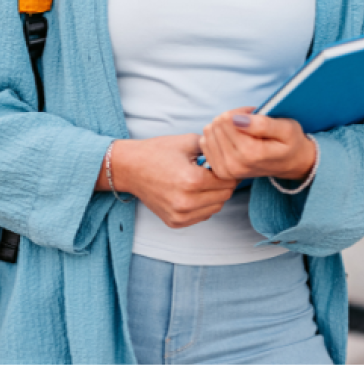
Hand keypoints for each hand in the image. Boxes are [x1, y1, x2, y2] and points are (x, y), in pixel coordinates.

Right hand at [104, 134, 236, 228]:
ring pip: (216, 207)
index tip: (229, 162)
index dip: (231, 169)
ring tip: (207, 180)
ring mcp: (179, 215)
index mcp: (192, 180)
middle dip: (226, 182)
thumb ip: (214, 147)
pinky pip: (202, 216)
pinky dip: (205, 204)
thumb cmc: (159, 151)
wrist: (130, 168)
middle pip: (224, 195)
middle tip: (219, 170)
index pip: (227, 180)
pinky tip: (197, 191)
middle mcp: (186, 202)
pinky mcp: (174, 222)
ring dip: (217, 194)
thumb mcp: (189, 142)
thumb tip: (233, 151)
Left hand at [200, 108, 315, 182]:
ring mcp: (226, 170)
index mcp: (251, 154)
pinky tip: (231, 138)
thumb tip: (237, 120)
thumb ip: (263, 124)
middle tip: (248, 122)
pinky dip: (216, 137)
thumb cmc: (289, 143)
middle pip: (216, 126)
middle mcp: (235, 165)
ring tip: (241, 130)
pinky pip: (205, 144)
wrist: (289, 163)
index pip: (227, 121)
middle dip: (231, 118)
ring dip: (223, 126)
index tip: (253, 114)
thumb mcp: (287, 128)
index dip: (239, 112)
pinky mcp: (220, 172)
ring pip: (209, 134)